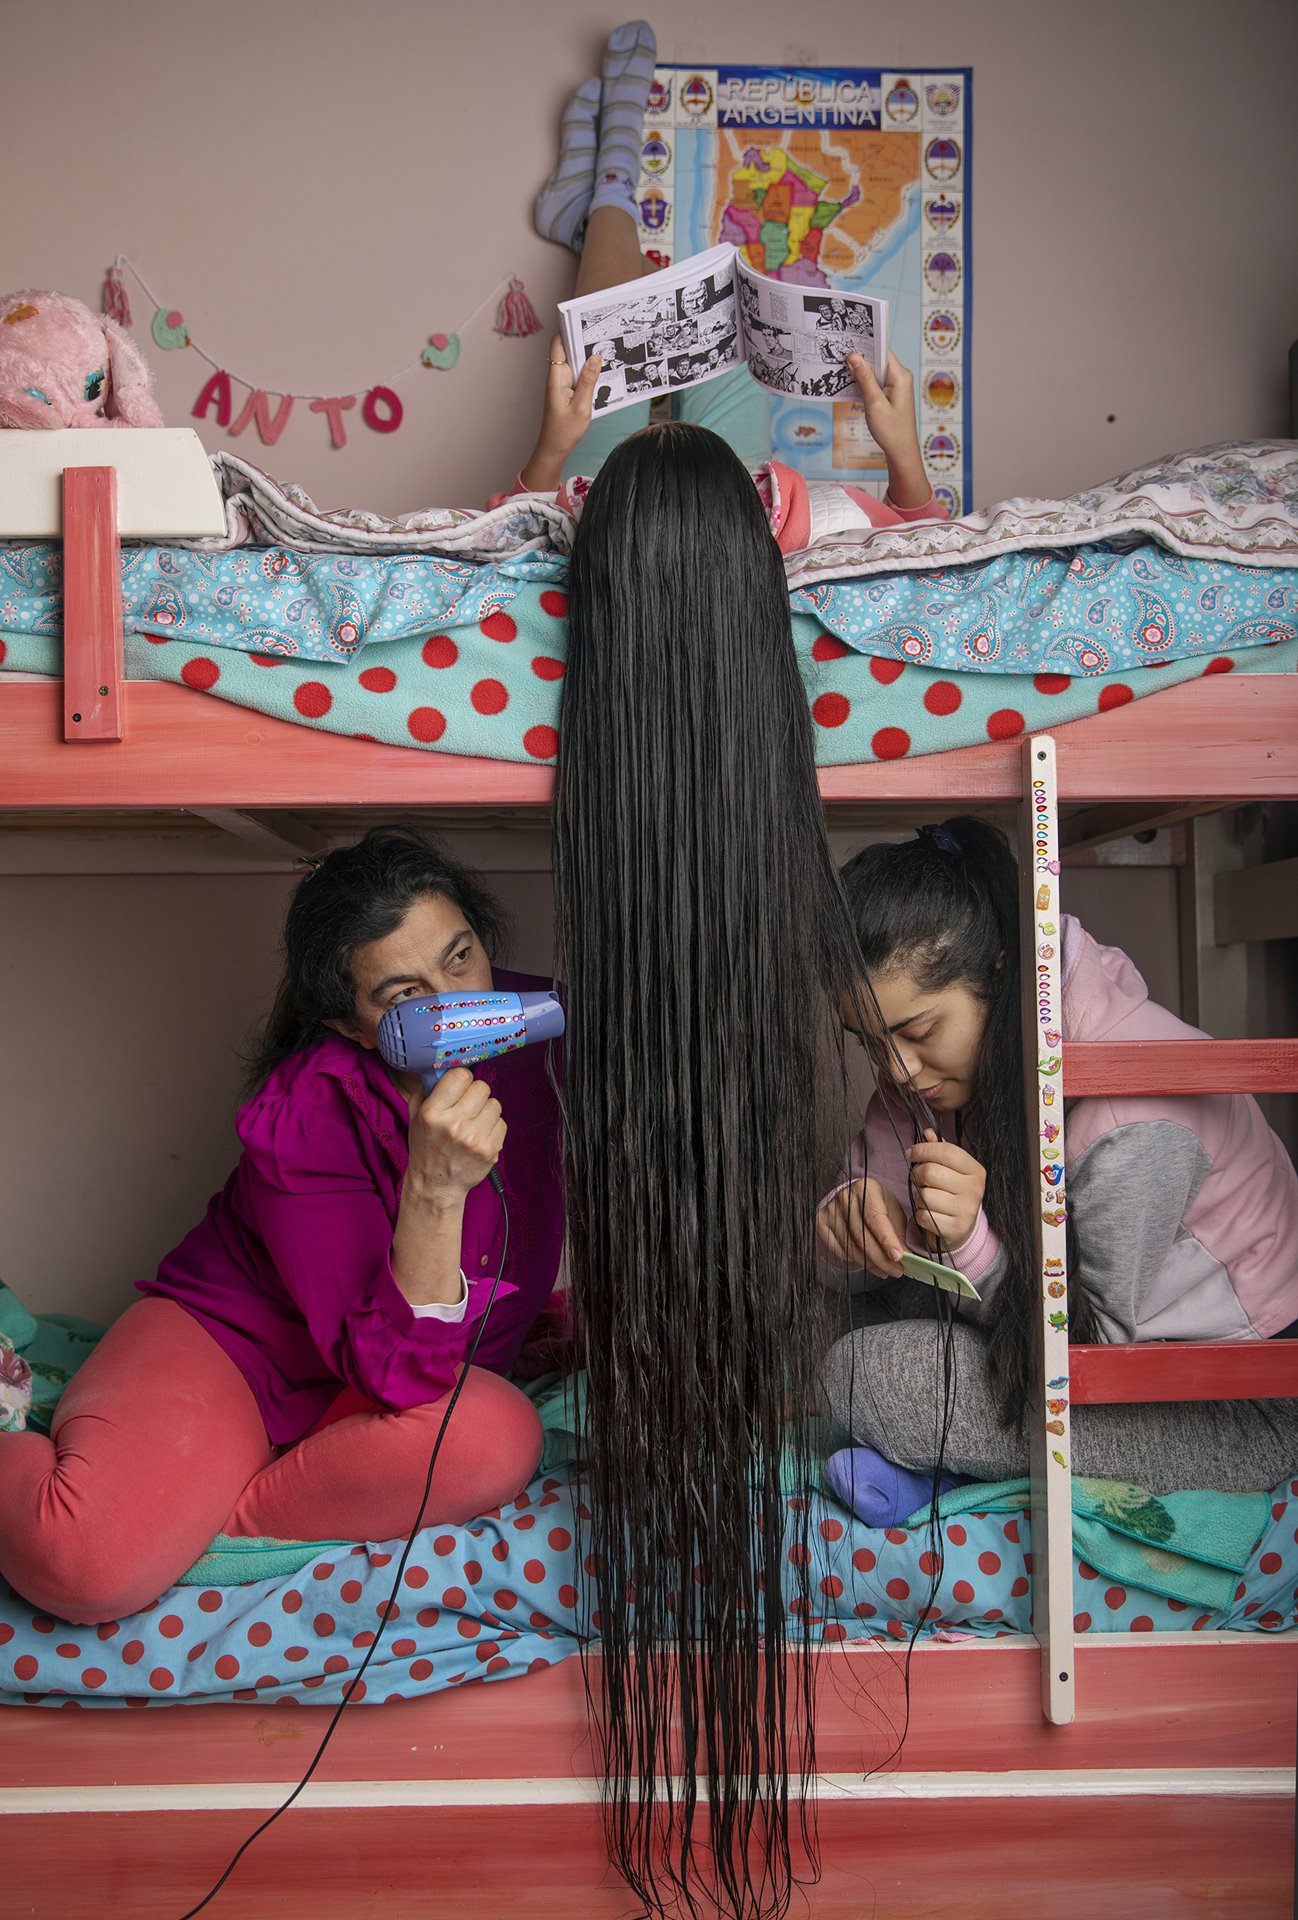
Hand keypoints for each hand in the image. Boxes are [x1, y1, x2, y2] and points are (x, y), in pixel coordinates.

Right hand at [404, 1067, 505, 1207]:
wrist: (436, 1185)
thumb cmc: (425, 1148)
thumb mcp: (415, 1117)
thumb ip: (427, 1089)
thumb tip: (441, 1065)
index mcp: (432, 1113)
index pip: (460, 1075)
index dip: (461, 1079)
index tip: (459, 1087)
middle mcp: (454, 1124)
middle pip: (482, 1087)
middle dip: (475, 1094)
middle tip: (467, 1106)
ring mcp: (474, 1138)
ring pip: (495, 1104)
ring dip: (486, 1110)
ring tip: (473, 1122)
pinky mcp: (490, 1150)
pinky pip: (502, 1123)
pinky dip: (493, 1126)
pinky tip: (480, 1135)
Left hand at [518, 335, 601, 491]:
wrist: (554, 448)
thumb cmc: (564, 431)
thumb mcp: (582, 406)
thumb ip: (589, 380)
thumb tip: (596, 357)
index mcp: (556, 378)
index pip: (558, 345)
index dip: (567, 329)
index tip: (581, 320)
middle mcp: (557, 377)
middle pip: (567, 349)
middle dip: (581, 340)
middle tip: (601, 332)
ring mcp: (562, 383)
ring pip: (574, 361)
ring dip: (587, 355)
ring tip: (605, 348)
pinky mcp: (567, 390)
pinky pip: (578, 373)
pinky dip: (588, 369)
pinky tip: (601, 370)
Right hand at [817, 1176, 907, 1278]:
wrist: (851, 1195)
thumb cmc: (875, 1202)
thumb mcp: (891, 1208)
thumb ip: (898, 1230)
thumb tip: (905, 1255)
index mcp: (865, 1188)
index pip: (876, 1218)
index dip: (887, 1239)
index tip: (898, 1256)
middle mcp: (844, 1197)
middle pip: (862, 1235)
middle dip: (881, 1257)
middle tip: (896, 1270)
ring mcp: (830, 1210)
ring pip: (850, 1245)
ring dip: (869, 1263)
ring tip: (885, 1271)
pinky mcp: (821, 1223)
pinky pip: (837, 1249)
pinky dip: (854, 1260)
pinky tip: (868, 1263)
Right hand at [845, 350, 930, 508]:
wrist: (901, 451)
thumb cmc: (891, 430)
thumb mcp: (874, 403)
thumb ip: (864, 378)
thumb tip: (854, 356)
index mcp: (900, 376)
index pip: (882, 351)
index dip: (866, 345)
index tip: (848, 341)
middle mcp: (900, 377)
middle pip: (878, 359)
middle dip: (860, 357)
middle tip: (839, 353)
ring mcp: (896, 385)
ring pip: (875, 370)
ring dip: (860, 371)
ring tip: (841, 368)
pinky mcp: (891, 393)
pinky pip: (876, 381)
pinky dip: (864, 382)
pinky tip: (851, 384)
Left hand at [905, 1131, 986, 1253]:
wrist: (963, 1229)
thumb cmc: (953, 1193)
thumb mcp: (951, 1170)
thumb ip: (939, 1150)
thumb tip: (928, 1132)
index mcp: (975, 1170)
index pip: (946, 1151)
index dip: (923, 1149)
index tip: (911, 1153)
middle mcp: (975, 1190)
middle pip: (930, 1172)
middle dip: (917, 1175)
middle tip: (918, 1179)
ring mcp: (966, 1210)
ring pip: (925, 1196)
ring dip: (919, 1197)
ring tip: (927, 1198)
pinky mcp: (955, 1229)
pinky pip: (923, 1216)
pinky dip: (920, 1215)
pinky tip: (929, 1214)